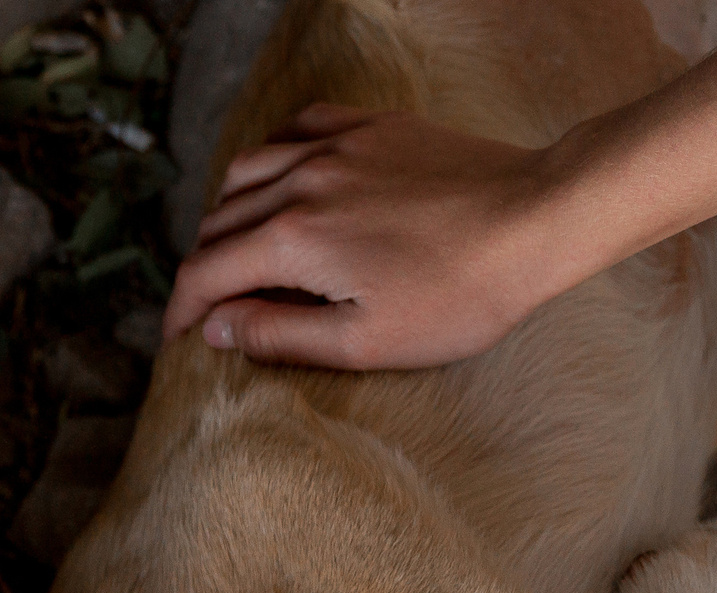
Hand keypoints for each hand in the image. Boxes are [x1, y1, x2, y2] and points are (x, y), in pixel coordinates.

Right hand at [163, 104, 590, 369]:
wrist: (536, 221)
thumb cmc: (460, 295)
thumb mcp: (365, 342)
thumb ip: (279, 334)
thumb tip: (217, 328)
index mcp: (293, 240)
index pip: (204, 274)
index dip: (181, 314)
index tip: (180, 340)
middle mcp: (301, 181)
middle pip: (217, 223)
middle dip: (203, 270)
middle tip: (214, 308)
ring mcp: (336, 145)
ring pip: (246, 171)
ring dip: (228, 215)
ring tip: (240, 251)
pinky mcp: (371, 126)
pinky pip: (295, 127)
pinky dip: (272, 159)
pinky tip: (282, 181)